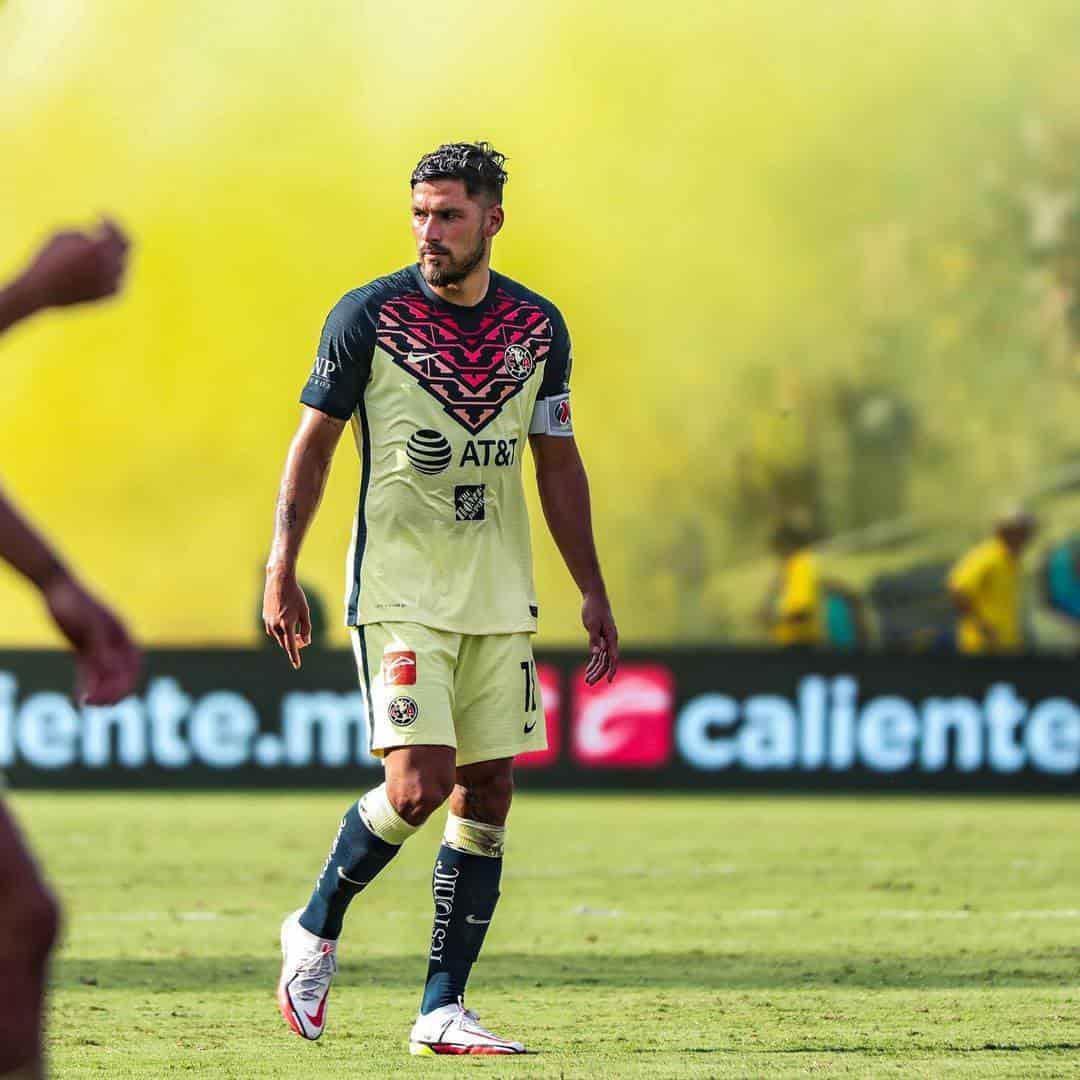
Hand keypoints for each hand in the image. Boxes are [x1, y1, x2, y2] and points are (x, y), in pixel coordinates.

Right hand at [16, 219, 129, 311]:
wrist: (41, 290)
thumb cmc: (48, 257)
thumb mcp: (63, 234)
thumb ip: (86, 231)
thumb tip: (101, 234)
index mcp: (98, 248)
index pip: (116, 231)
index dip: (110, 221)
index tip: (99, 215)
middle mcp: (110, 266)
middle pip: (125, 246)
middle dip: (115, 236)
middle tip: (105, 231)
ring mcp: (113, 281)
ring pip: (122, 262)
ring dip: (110, 254)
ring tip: (90, 253)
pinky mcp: (111, 294)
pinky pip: (118, 278)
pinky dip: (110, 270)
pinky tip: (94, 269)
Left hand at [42, 575, 140, 704]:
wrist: (56, 587)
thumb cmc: (75, 602)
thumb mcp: (90, 624)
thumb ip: (102, 647)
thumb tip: (113, 669)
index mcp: (122, 634)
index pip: (133, 664)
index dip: (128, 682)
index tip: (116, 697)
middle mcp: (114, 642)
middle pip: (120, 672)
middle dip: (113, 691)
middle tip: (100, 706)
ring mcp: (98, 645)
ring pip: (104, 674)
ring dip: (99, 691)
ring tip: (87, 704)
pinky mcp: (83, 648)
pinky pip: (88, 671)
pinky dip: (86, 685)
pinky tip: (79, 697)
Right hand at [263, 565, 310, 669]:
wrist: (279, 581)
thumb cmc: (295, 595)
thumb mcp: (305, 611)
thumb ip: (306, 628)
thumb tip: (306, 642)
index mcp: (287, 624)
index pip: (291, 646)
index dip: (295, 657)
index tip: (297, 666)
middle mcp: (275, 625)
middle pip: (285, 643)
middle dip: (294, 644)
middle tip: (303, 638)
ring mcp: (268, 622)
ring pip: (278, 637)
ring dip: (287, 637)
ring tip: (295, 628)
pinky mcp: (264, 617)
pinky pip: (272, 630)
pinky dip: (280, 630)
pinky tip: (285, 621)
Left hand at [582, 589, 618, 684]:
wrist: (594, 597)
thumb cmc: (594, 609)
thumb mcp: (592, 623)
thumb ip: (594, 639)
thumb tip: (596, 653)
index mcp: (612, 637)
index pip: (613, 657)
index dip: (612, 670)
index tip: (609, 681)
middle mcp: (611, 640)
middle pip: (607, 661)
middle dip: (599, 673)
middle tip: (589, 683)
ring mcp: (606, 640)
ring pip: (602, 659)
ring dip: (595, 670)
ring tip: (587, 680)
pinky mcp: (600, 638)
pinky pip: (598, 654)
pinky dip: (593, 662)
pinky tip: (588, 670)